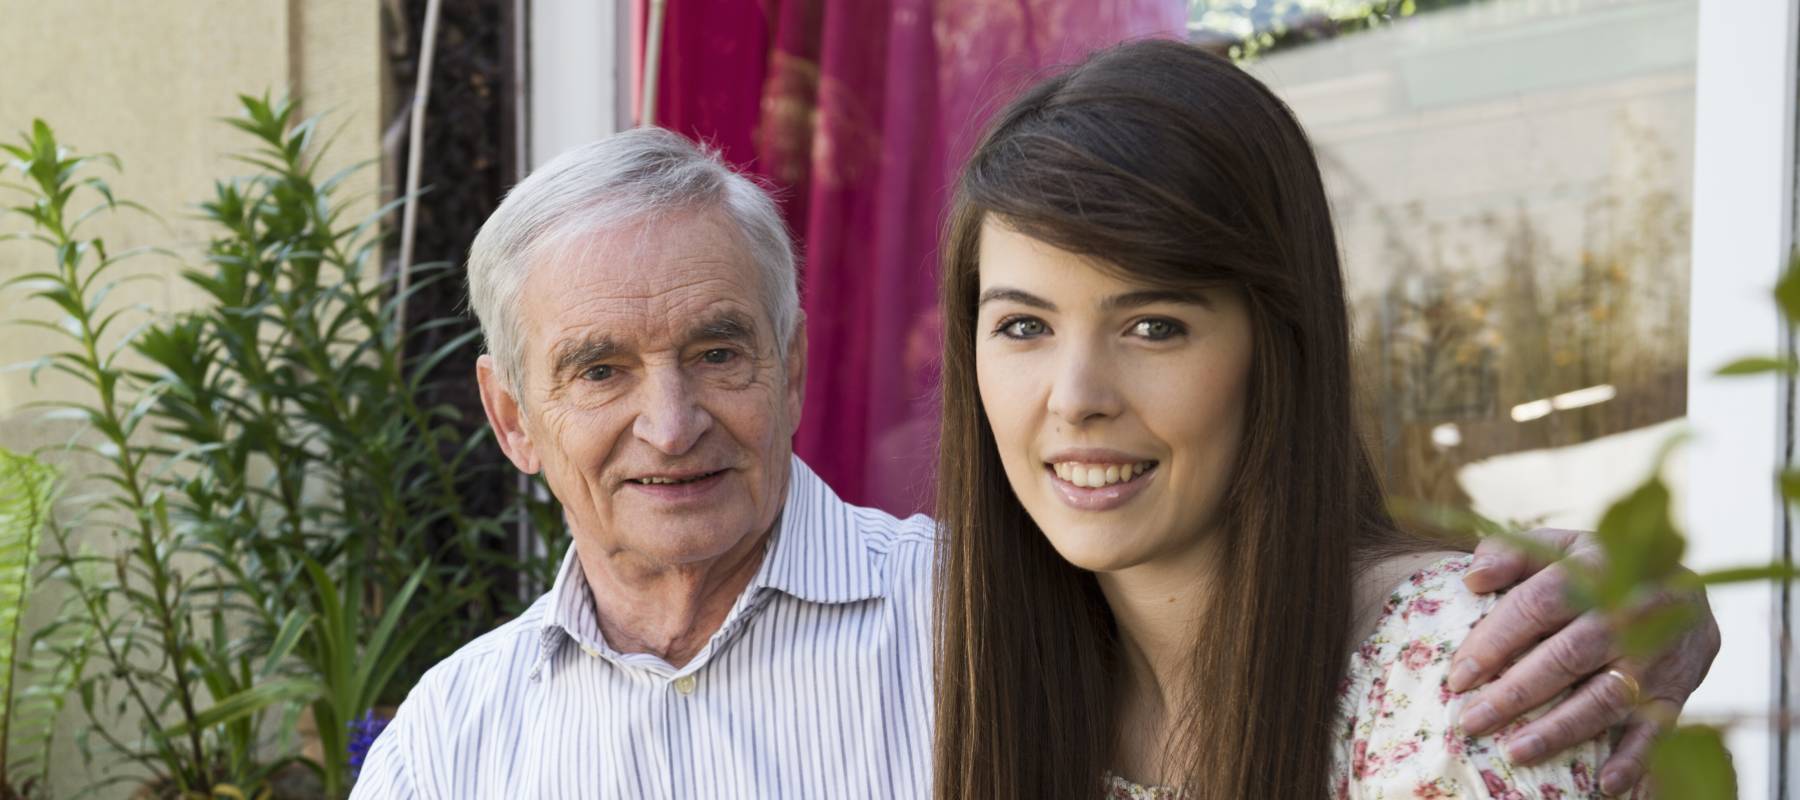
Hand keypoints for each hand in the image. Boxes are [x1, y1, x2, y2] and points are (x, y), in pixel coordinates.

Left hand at [1449, 527, 1718, 795]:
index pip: (1539, 604)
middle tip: (1471, 722)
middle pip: (1568, 656)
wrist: (1683, 586)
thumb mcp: (1558, 546)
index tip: (1457, 677)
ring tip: (1515, 753)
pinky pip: (1657, 730)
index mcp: (1597, 568)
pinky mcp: (1677, 691)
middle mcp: (1631, 613)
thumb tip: (1473, 578)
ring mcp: (1658, 656)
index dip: (1496, 640)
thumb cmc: (1597, 568)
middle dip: (1515, 693)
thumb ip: (1513, 554)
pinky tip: (1604, 785)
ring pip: (1606, 697)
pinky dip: (1634, 760)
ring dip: (1560, 730)